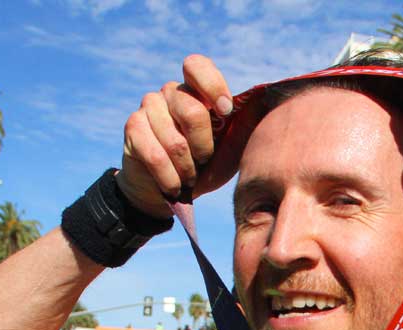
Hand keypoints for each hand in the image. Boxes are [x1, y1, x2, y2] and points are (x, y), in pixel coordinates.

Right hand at [117, 55, 245, 217]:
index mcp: (195, 90)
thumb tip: (269, 102)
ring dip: (187, 169)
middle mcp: (170, 92)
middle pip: (191, 111)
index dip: (212, 85)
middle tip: (205, 162)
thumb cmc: (207, 166)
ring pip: (174, 141)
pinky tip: (175, 186)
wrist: (171, 190)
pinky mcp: (133, 128)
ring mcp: (148, 107)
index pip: (196, 65)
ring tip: (189, 178)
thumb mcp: (230, 147)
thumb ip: (243, 125)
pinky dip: (170, 178)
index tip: (225, 111)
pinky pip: (155, 157)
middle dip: (204, 147)